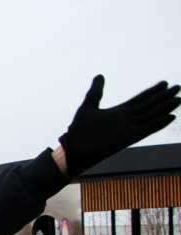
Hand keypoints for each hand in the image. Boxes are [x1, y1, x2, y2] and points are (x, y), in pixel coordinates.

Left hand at [59, 75, 179, 177]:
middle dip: (163, 97)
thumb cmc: (78, 130)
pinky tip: (170, 117)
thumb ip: (96, 91)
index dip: (152, 91)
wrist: (74, 148)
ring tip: (178, 99)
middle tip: (178, 87)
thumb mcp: (88, 106)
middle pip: (149, 106)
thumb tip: (100, 75)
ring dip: (165, 108)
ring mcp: (128, 129)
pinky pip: (146, 129)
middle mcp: (126, 120)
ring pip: (150, 116)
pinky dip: (158, 123)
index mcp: (118, 112)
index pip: (140, 100)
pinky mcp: (127, 138)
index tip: (164, 83)